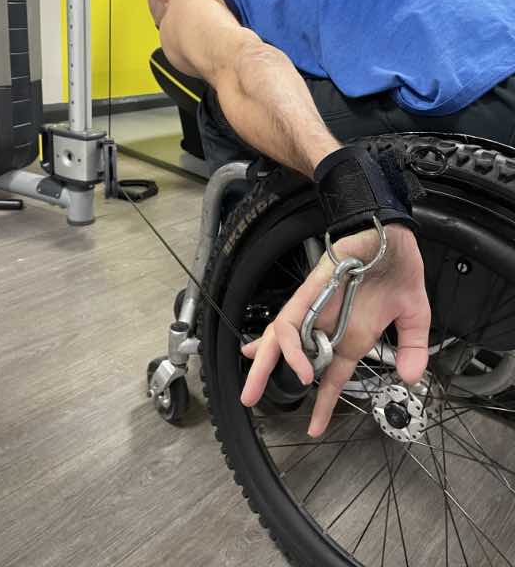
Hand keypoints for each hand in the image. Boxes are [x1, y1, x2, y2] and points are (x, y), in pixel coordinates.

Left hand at [240, 224, 430, 436]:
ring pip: (279, 336)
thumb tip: (413, 378)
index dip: (322, 401)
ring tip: (259, 390)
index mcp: (350, 335)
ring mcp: (316, 308)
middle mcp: (327, 324)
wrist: (395, 235)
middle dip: (265, 376)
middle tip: (248, 398)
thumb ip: (414, 348)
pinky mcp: (311, 292)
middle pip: (289, 354)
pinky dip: (289, 343)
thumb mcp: (414, 317)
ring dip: (265, 363)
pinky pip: (291, 318)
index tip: (315, 427)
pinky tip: (299, 365)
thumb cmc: (399, 270)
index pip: (330, 375)